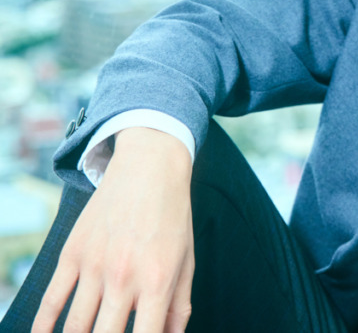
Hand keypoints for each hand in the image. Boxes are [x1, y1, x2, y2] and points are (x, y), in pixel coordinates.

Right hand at [33, 127, 194, 332]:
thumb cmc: (173, 219)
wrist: (149, 169)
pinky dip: (42, 327)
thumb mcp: (186, 262)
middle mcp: (123, 277)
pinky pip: (50, 300)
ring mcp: (94, 266)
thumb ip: (178, 307)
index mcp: (157, 281)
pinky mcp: (71, 254)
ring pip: (74, 328)